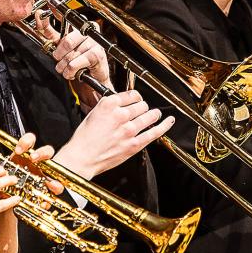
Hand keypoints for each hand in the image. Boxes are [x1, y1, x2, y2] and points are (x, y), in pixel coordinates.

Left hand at [33, 12, 110, 108]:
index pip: (65, 15)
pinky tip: (73, 72)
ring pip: (69, 55)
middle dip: (59, 55)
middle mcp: (89, 30)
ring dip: (63, 66)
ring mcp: (94, 42)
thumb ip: (48, 31)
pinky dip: (70, 72)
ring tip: (67, 68)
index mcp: (79, 24)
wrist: (91, 80)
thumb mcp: (59, 44)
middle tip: (59, 59)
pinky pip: (74, 64)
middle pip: (67, 41)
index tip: (45, 6)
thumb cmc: (76, 60)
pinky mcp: (97, 54)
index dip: (55, 10)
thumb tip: (39, 16)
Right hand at [53, 90, 174, 178]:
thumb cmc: (85, 138)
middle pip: (142, 105)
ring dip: (154, 114)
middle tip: (141, 110)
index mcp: (108, 105)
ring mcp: (129, 130)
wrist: (82, 157)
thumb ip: (109, 106)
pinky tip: (169, 121)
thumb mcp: (93, 113)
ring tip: (155, 114)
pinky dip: (165, 125)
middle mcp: (120, 115)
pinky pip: (155, 132)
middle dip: (142, 107)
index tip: (136, 99)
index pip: (131, 94)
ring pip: (150, 115)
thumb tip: (123, 103)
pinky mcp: (134, 144)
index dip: (135, 97)